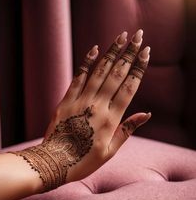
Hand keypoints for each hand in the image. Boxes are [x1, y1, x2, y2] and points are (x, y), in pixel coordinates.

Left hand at [40, 29, 150, 185]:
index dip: (138, 68)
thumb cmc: (83, 161)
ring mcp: (80, 101)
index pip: (129, 88)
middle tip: (139, 36)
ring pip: (99, 72)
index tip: (146, 53)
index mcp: (111, 120)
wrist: (53, 163)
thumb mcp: (110, 151)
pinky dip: (87, 63)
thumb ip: (127, 130)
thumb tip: (146, 114)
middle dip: (129, 53)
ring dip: (112, 52)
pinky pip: (78, 77)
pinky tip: (95, 50)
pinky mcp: (66, 100)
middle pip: (116, 75)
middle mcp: (97, 106)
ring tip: (122, 36)